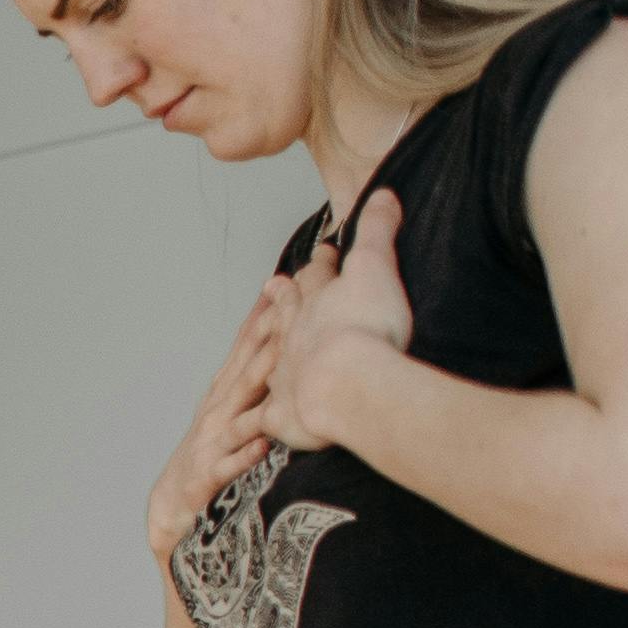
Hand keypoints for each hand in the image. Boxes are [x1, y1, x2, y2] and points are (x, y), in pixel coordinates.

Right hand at [149, 280, 285, 566]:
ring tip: (281, 366)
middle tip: (292, 308)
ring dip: (258, 388)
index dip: (264, 315)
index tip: (287, 284)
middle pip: (245, 368)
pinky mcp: (209, 477)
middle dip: (267, 338)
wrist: (171, 507)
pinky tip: (263, 444)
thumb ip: (255, 375)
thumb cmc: (209, 454)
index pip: (245, 347)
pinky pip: (230, 464)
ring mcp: (211, 442)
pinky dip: (245, 454)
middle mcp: (217, 410)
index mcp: (223, 392)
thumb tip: (284, 337)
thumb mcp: (230, 409)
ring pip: (239, 410)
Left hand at [250, 190, 409, 456]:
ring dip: (263, 361)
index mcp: (314, 303)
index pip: (315, 278)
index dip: (320, 267)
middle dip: (283, 301)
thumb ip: (379, 230)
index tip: (321, 256)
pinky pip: (261, 424)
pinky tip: (245, 435)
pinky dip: (251, 428)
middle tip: (274, 289)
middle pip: (284, 315)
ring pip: (266, 366)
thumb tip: (382, 193)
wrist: (344, 381)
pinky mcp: (280, 417)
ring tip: (260, 357)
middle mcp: (291, 338)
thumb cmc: (366, 326)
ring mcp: (282, 377)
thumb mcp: (377, 266)